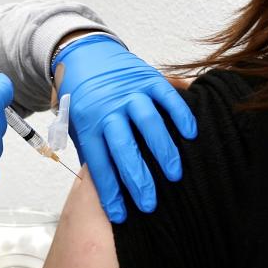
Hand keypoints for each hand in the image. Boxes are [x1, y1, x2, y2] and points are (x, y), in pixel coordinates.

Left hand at [55, 35, 196, 221]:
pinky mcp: (148, 77)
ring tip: (174, 175)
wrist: (82, 52)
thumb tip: (105, 186)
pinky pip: (167, 97)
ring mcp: (130, 91)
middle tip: (150, 204)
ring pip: (148, 123)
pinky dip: (180, 114)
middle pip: (124, 148)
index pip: (98, 163)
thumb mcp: (77, 124)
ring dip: (163, 151)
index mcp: (87, 122)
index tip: (121, 215)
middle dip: (138, 179)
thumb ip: (92, 150)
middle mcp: (108, 107)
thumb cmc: (82, 97)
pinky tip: (191, 134)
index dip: (110, 191)